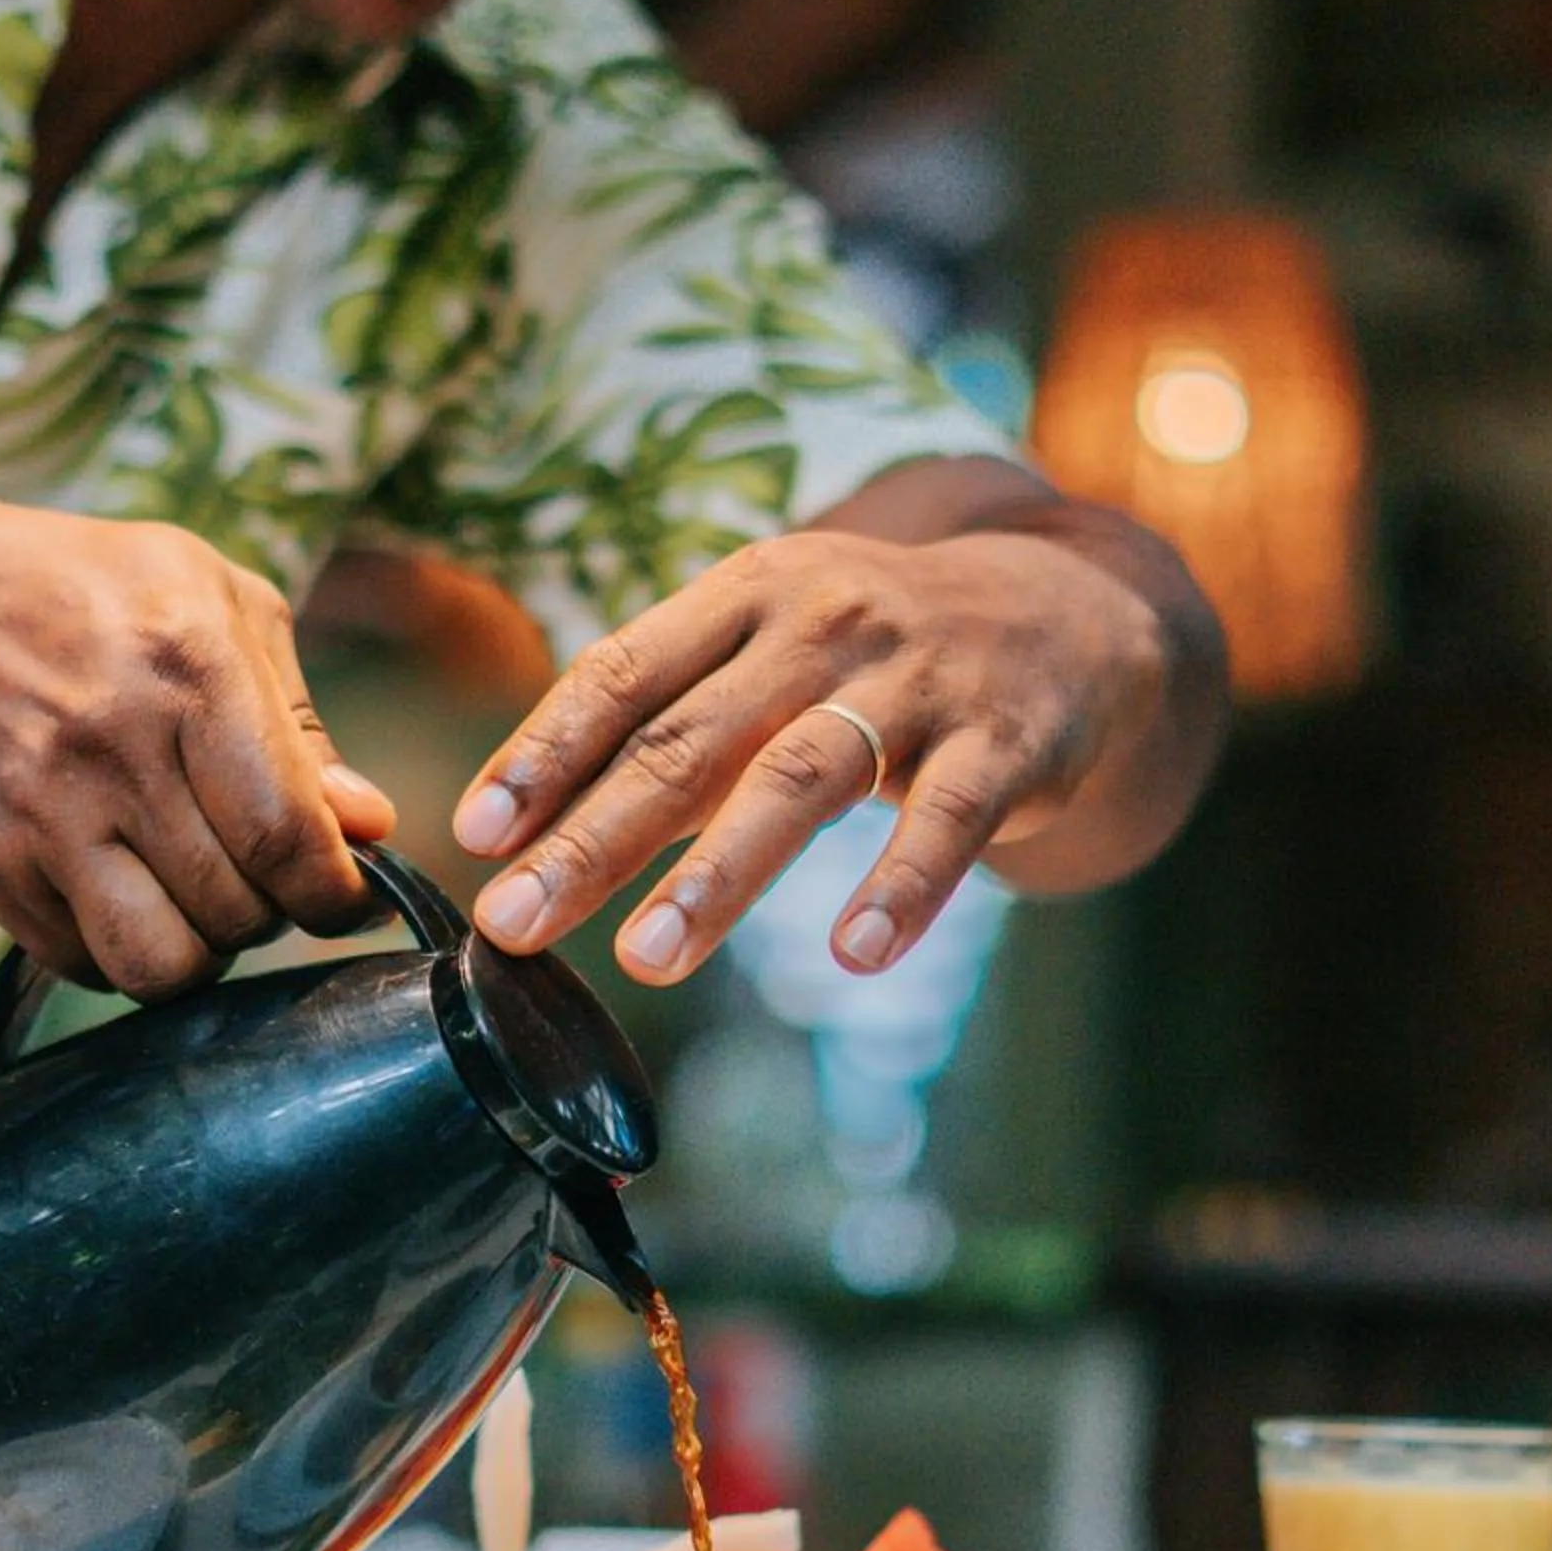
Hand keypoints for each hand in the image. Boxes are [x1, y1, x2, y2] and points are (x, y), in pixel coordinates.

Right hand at [0, 507, 394, 996]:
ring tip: (195, 897)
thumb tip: (370, 827)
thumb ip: (300, 721)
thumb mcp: (215, 602)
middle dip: (270, 913)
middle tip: (256, 874)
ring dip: (198, 952)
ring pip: (160, 968)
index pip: (287, 835)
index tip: (347, 897)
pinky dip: (120, 951)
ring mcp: (38, 817)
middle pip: (238, 911)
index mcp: (187, 664)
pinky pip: (86, 967)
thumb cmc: (86, 595)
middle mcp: (109, 747)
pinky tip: (120, 888)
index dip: (337, 893)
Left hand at [452, 504, 1193, 984]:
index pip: (623, 672)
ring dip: (718, 874)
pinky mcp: (1005, 741)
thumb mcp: (774, 642)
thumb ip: (670, 720)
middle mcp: (824, 621)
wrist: (1076, 612)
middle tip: (515, 923)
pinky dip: (901, 889)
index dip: (543, 753)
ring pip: (801, 778)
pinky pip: (948, 821)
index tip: (474, 833)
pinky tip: (855, 954)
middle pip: (689, 739)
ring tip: (648, 957)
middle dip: (592, 838)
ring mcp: (917, 680)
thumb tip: (526, 828)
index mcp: (748, 593)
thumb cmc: (881, 651)